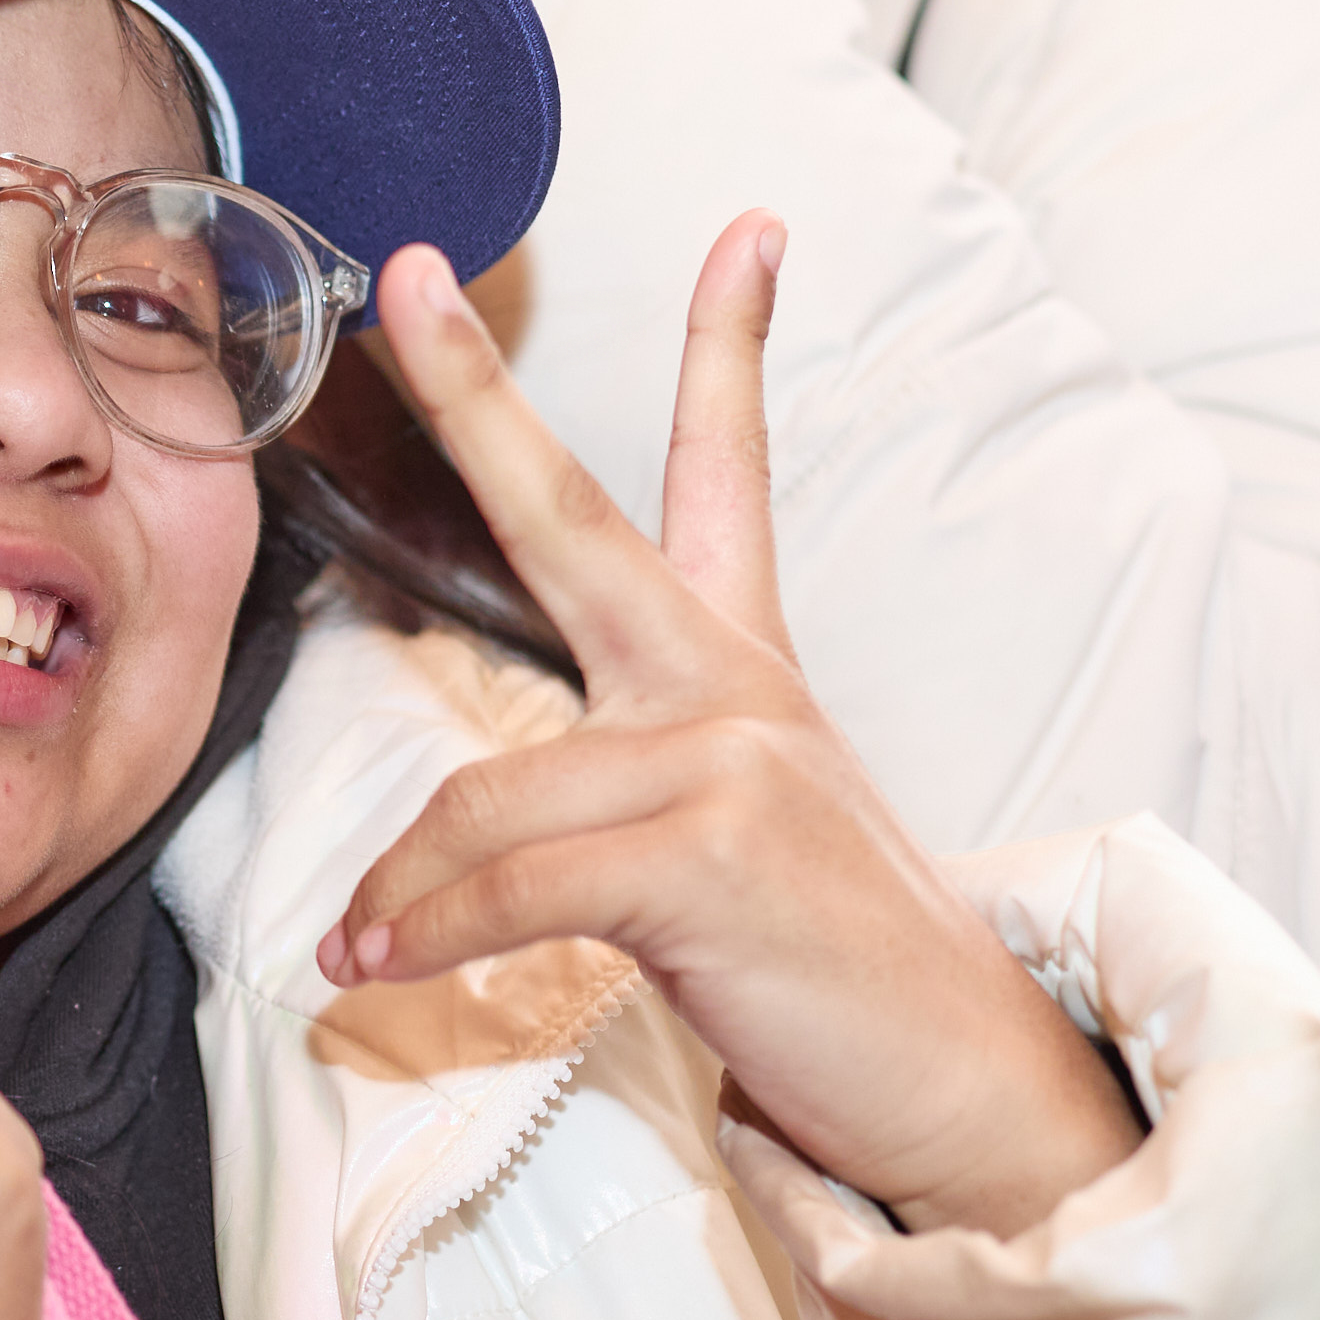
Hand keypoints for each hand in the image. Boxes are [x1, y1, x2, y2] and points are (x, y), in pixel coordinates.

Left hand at [322, 222, 1140, 1237]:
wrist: (964, 1092)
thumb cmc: (829, 974)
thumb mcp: (729, 847)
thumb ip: (610, 800)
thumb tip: (442, 854)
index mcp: (743, 665)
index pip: (730, 475)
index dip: (732, 342)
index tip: (748, 227)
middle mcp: (732, 686)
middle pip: (572, 513)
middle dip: (475, 390)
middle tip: (407, 279)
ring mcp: (724, 758)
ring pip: (486, 795)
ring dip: (401, 887)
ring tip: (356, 948)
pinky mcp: (705, 856)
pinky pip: (506, 886)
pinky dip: (426, 937)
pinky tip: (378, 970)